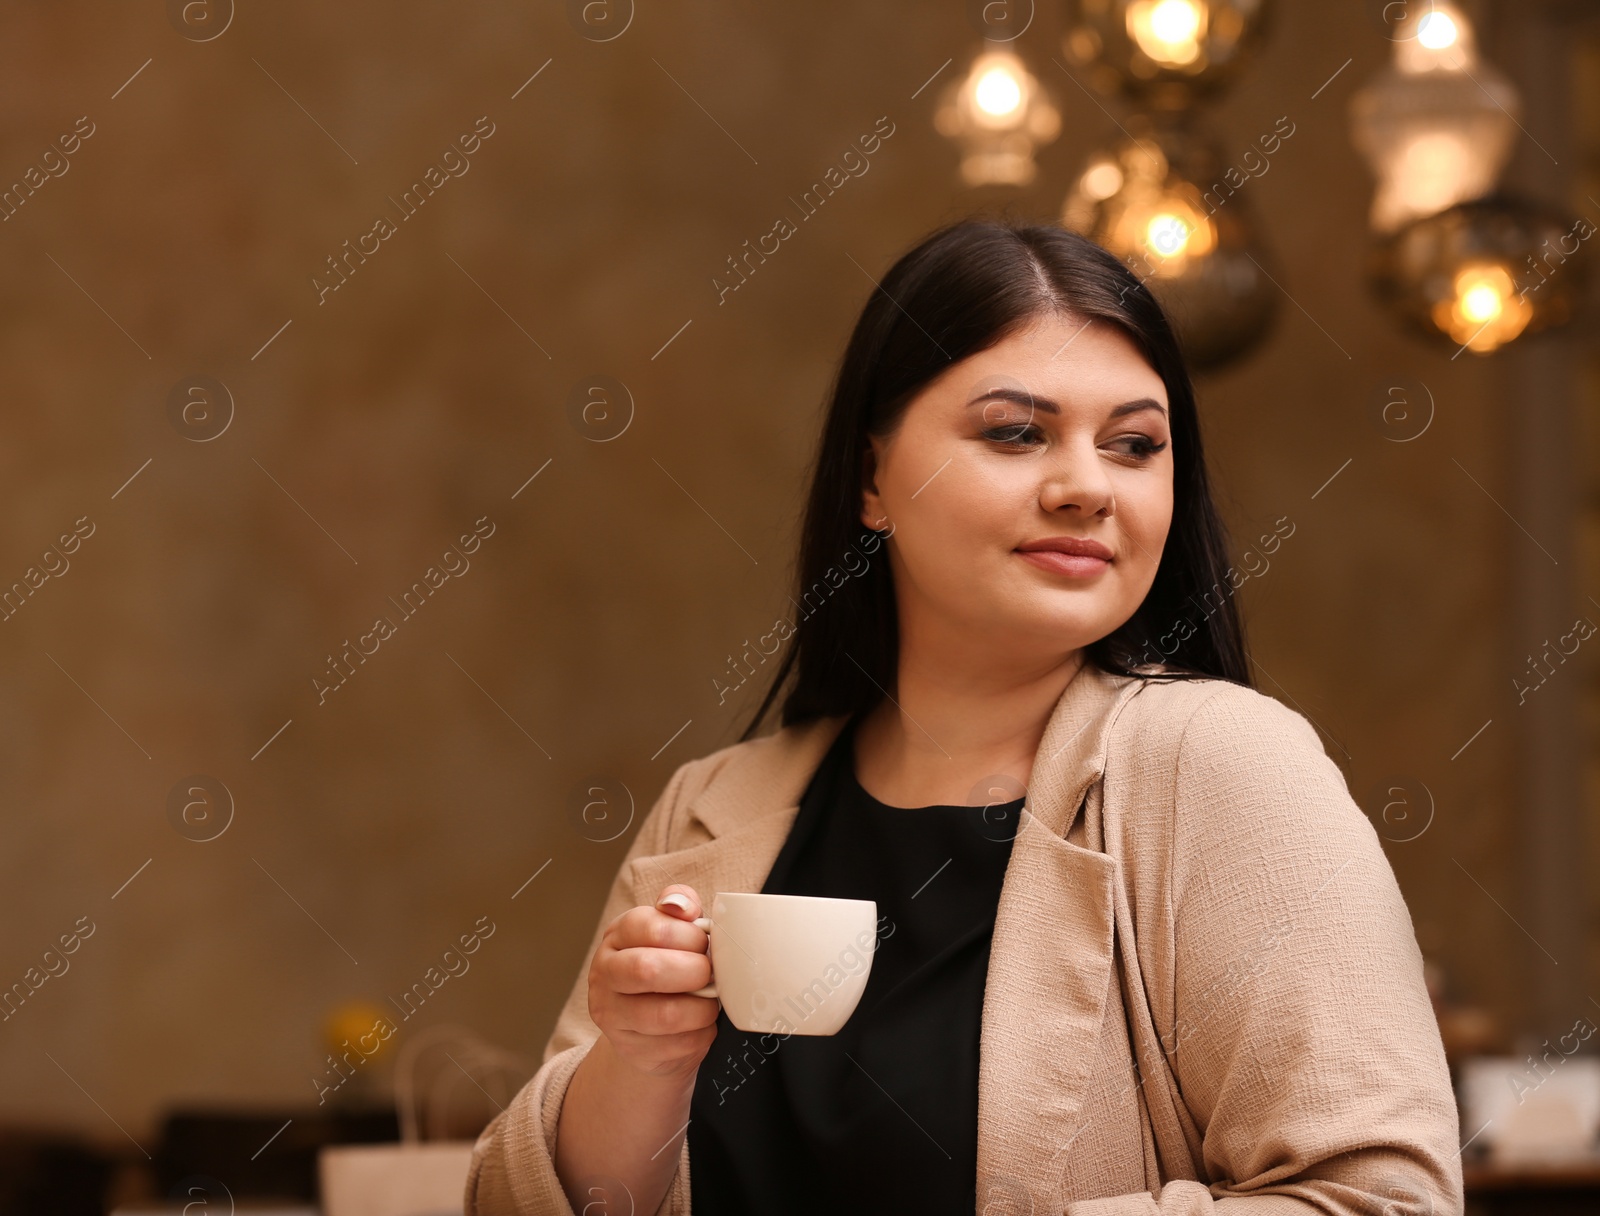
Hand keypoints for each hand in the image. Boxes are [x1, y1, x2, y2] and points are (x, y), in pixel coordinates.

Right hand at [587, 884, 719, 1079]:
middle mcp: (605, 974)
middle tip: (708, 974)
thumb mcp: (673, 929)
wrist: (648, 1028)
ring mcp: (612, 1015)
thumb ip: (680, 905)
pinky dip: (700, 1035)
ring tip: (709, 1001)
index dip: (687, 935)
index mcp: (617, 936)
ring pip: (663, 1015)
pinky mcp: (629, 1050)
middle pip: (647, 969)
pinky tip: (699, 1025)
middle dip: (693, 971)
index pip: (648, 926)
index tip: (703, 943)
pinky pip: (676, 1045)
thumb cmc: (668, 967)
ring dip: (701, 1008)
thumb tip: (681, 906)